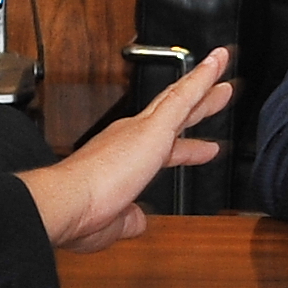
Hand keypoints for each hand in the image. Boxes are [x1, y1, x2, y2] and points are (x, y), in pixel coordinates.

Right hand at [16, 48, 232, 257]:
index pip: (161, 152)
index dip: (185, 149)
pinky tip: (217, 66)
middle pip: (172, 116)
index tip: (203, 149)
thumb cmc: (79, 214)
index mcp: (120, 161)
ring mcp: (141, 130)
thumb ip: (129, 220)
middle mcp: (128, 137)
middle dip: (197, 106)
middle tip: (217, 93)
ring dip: (202, 82)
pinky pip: (184, 96)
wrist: (66, 201)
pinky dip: (202, 79)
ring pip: (180, 98)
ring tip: (221, 64)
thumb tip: (138, 221)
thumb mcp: (113, 223)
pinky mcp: (153, 127)